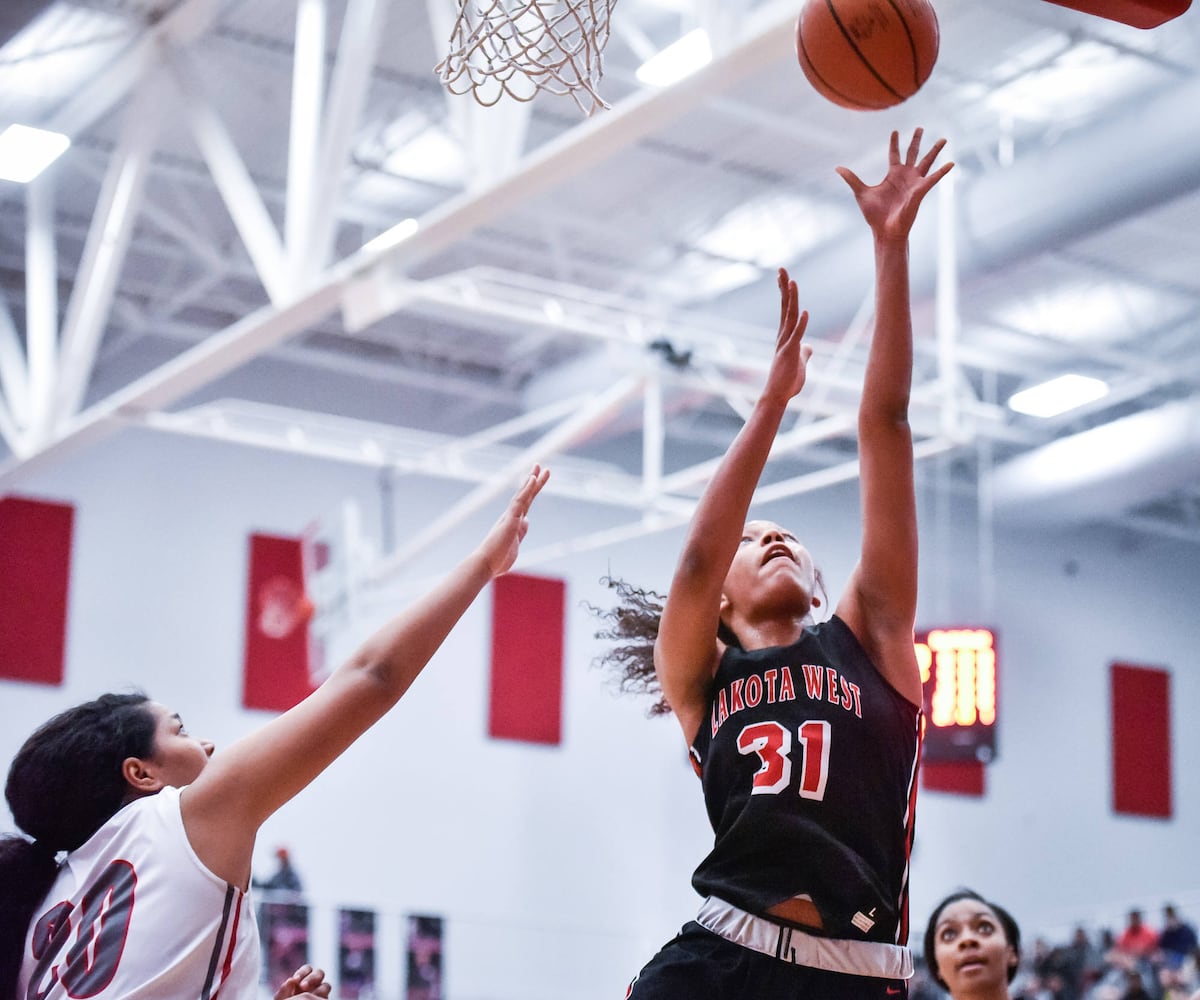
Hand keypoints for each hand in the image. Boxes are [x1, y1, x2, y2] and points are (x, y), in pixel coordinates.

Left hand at [274, 964, 331, 999]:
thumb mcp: (281, 998)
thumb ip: (283, 990)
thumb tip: (291, 979)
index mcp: (303, 980)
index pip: (307, 969)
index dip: (303, 972)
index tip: (295, 979)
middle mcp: (313, 984)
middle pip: (319, 973)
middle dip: (312, 978)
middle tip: (303, 986)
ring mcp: (320, 993)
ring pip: (326, 986)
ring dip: (319, 990)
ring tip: (310, 997)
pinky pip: (326, 997)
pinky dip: (321, 997)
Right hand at [478, 465, 549, 576]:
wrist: (485, 564)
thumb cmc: (497, 560)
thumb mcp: (515, 543)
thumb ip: (521, 531)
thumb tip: (526, 521)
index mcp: (513, 521)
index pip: (525, 502)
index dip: (531, 490)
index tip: (536, 480)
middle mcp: (511, 516)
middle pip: (525, 494)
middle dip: (533, 480)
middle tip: (539, 465)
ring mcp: (510, 516)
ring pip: (523, 494)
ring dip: (532, 480)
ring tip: (540, 466)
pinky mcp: (510, 519)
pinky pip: (520, 501)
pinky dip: (526, 489)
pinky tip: (532, 478)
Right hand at [761, 268, 811, 406]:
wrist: (778, 396)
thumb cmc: (788, 381)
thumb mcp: (800, 363)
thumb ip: (804, 352)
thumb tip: (810, 347)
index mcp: (786, 336)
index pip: (786, 309)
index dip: (785, 292)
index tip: (783, 276)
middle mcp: (783, 336)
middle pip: (785, 307)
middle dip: (783, 287)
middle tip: (781, 268)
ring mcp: (785, 344)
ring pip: (790, 317)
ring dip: (792, 299)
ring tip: (792, 282)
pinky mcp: (789, 353)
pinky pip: (796, 336)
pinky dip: (801, 324)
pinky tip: (805, 312)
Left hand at [836, 128, 952, 241]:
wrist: (884, 230)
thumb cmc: (874, 215)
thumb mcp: (861, 192)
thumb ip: (852, 178)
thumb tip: (837, 168)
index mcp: (892, 175)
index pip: (894, 154)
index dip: (894, 143)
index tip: (895, 131)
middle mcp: (905, 176)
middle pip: (913, 153)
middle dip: (916, 140)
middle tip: (920, 127)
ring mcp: (914, 182)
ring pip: (926, 162)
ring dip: (935, 150)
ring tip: (944, 138)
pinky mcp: (920, 190)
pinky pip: (933, 178)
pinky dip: (942, 171)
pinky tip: (952, 163)